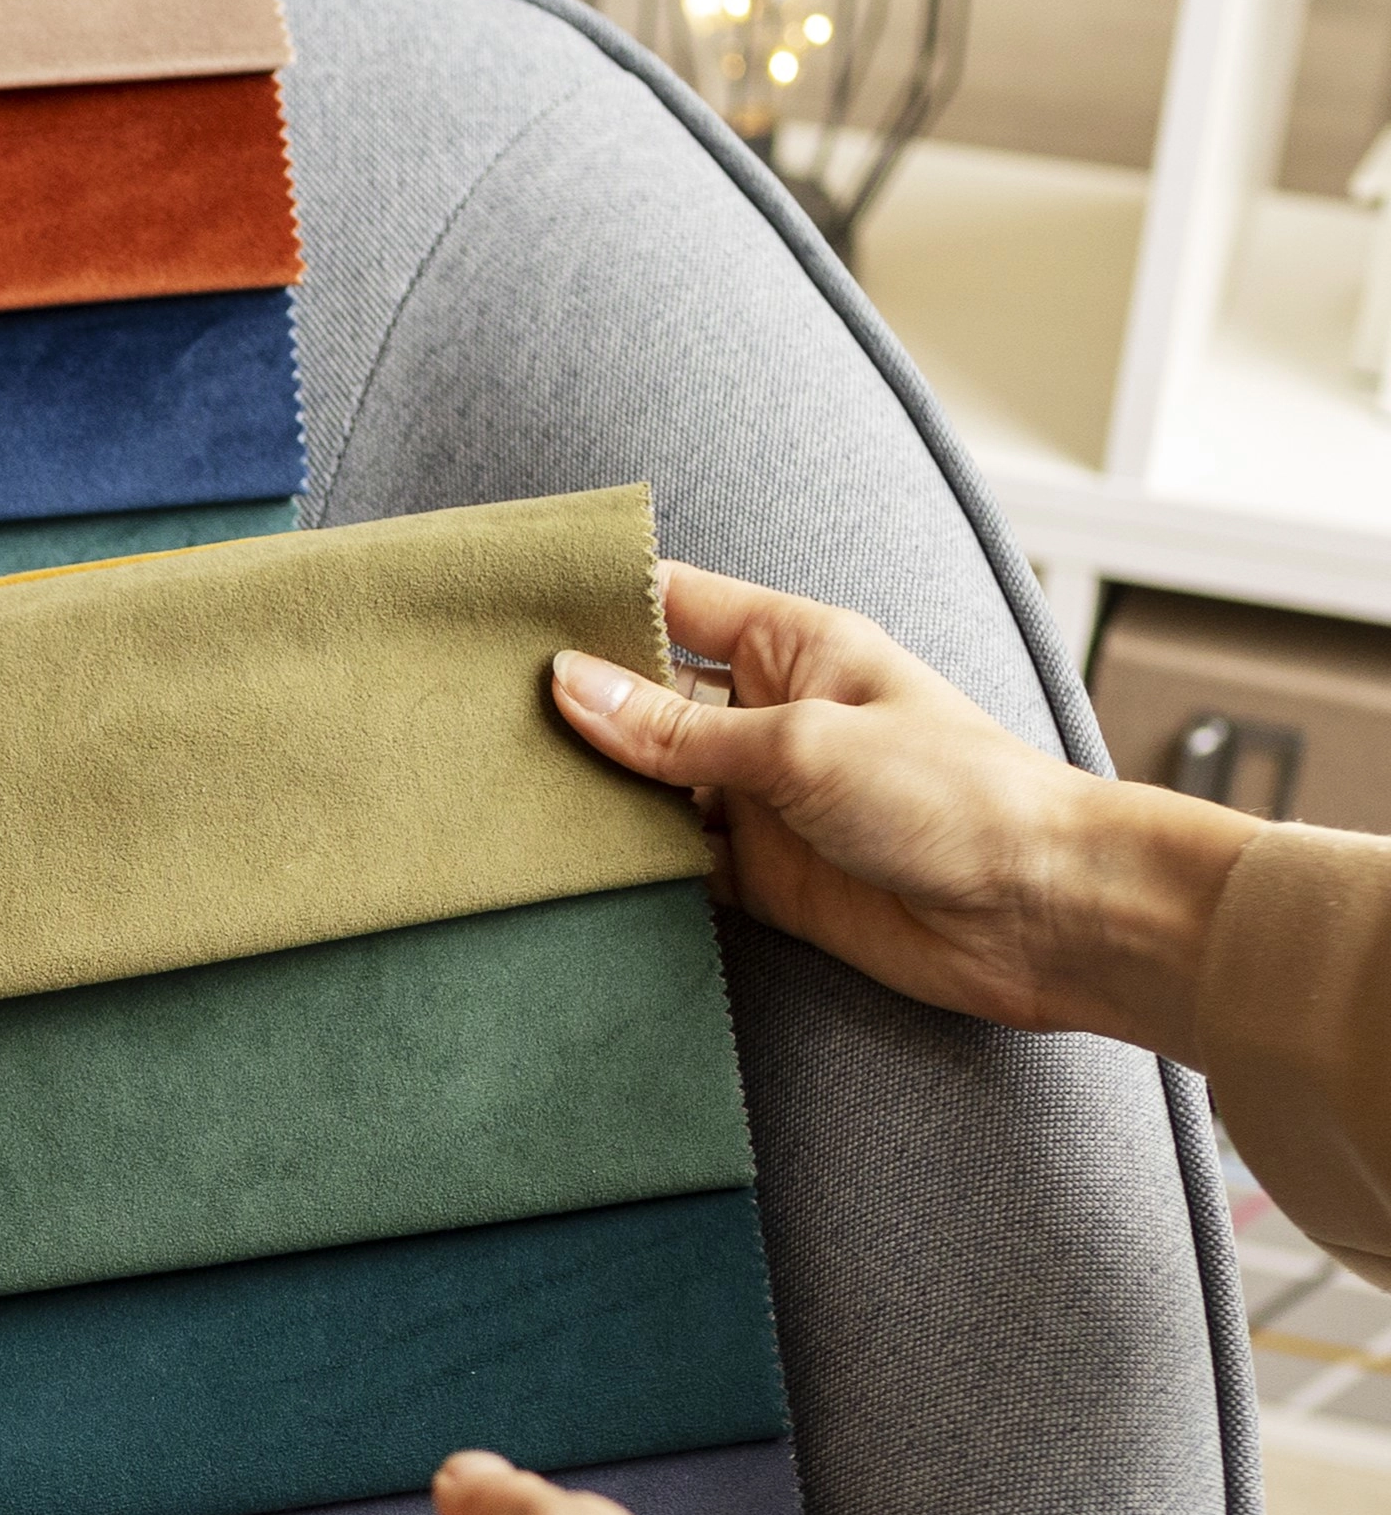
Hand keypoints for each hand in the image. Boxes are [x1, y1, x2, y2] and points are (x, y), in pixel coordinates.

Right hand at [548, 561, 1255, 1060]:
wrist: (1040, 912)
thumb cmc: (957, 797)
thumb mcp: (801, 744)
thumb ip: (676, 728)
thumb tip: (570, 685)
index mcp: (794, 647)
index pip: (673, 603)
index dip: (595, 602)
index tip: (507, 613)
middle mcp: (771, 716)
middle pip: (645, 700)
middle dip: (574, 707)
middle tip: (474, 716)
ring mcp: (763, 800)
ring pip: (648, 788)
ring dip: (593, 796)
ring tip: (500, 792)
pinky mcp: (762, 878)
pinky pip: (672, 864)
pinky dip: (627, 868)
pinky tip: (567, 866)